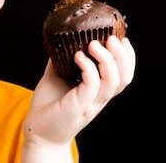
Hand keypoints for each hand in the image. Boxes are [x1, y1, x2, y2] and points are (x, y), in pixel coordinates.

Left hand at [22, 36, 135, 153]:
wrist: (38, 130)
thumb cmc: (50, 104)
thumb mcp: (58, 75)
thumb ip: (63, 58)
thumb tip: (62, 36)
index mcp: (100, 90)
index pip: (124, 74)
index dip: (128, 56)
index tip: (121, 38)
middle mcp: (100, 97)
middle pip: (124, 77)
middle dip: (122, 55)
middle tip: (110, 37)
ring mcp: (90, 103)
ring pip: (113, 81)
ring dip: (107, 59)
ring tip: (93, 43)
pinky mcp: (78, 106)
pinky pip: (91, 86)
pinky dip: (88, 68)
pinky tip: (78, 56)